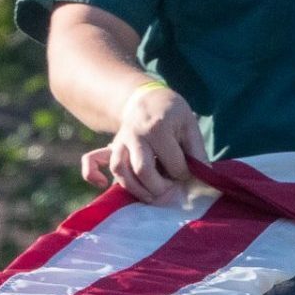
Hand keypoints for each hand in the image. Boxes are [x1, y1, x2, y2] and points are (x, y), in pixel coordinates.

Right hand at [79, 84, 203, 204]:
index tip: (190, 172)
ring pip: (120, 171)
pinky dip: (92, 174)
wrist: (145, 98)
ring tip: (151, 196)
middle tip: (171, 189)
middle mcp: (135, 135)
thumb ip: (197, 151)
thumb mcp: (189, 124)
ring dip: (136, 189)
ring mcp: (120, 142)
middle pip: (143, 171)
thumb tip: (203, 176)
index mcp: (158, 128)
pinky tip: (102, 184)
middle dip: (160, 187)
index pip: (173, 164)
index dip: (185, 173)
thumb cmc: (171, 112)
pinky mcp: (111, 148)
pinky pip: (92, 161)